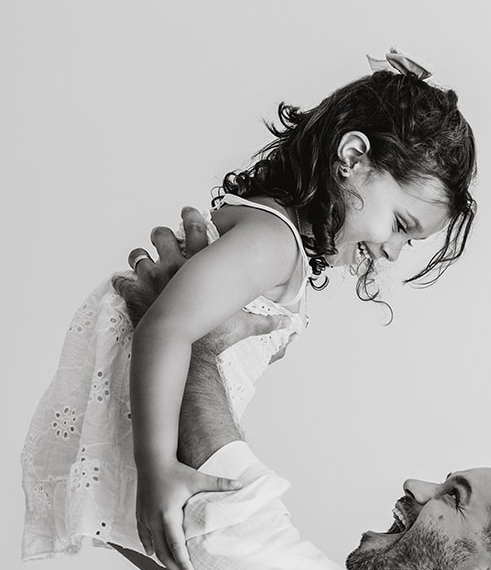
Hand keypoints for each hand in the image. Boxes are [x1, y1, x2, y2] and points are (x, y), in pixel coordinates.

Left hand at [113, 208, 288, 354]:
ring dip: (139, 258)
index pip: (195, 227)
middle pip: (161, 234)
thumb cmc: (215, 339)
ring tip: (142, 261)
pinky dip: (123, 284)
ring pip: (137, 256)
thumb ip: (266, 322)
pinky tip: (126, 286)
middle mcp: (174, 266)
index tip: (190, 214)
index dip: (191, 216)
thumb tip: (290, 326)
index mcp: (200, 266)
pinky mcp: (136, 296)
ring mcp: (152, 280)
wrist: (188, 355)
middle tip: (162, 238)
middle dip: (161, 234)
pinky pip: (122, 282)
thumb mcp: (245, 327)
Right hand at [136, 457, 239, 569]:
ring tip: (175, 567)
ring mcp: (145, 517)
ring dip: (163, 558)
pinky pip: (143, 536)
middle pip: (163, 551)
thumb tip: (242, 484)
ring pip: (152, 546)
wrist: (151, 461)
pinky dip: (150, 546)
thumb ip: (220, 484)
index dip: (183, 561)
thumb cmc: (175, 470)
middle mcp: (154, 518)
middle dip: (174, 565)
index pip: (176, 544)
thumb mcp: (198, 478)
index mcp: (168, 513)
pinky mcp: (140, 515)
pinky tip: (154, 554)